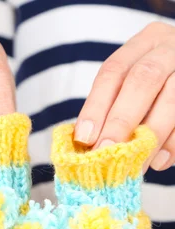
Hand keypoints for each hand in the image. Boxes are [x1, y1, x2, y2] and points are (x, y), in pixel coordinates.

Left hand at [75, 22, 174, 170]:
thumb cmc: (155, 85)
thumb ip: (114, 104)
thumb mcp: (135, 80)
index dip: (96, 105)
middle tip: (105, 151)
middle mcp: (173, 48)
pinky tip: (159, 162)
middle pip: (143, 79)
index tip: (84, 137)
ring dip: (149, 138)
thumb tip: (87, 142)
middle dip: (121, 120)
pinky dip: (174, 144)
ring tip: (132, 165)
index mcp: (147, 41)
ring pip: (173, 99)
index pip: (114, 70)